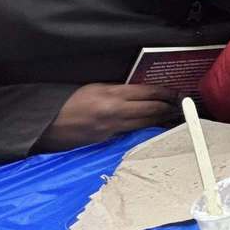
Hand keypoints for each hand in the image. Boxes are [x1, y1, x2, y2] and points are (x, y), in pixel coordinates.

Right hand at [36, 83, 179, 151]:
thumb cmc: (68, 102)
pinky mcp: (108, 140)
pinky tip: (154, 127)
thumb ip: (119, 90)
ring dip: (161, 120)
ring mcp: (112, 129)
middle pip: (152, 110)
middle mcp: (115, 112)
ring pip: (145, 124)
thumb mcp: (95, 88)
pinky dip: (145, 129)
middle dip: (169, 107)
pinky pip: (132, 133)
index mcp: (112, 95)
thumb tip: (141, 93)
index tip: (177, 92)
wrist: (46, 125)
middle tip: (183, 105)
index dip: (166, 93)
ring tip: (174, 116)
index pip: (148, 93)